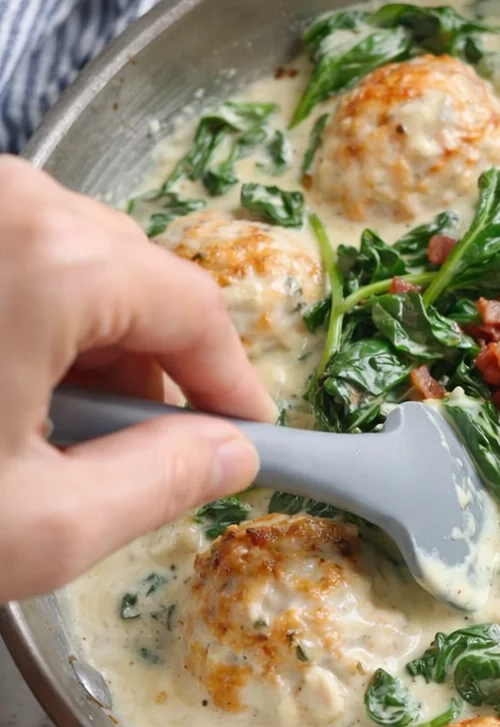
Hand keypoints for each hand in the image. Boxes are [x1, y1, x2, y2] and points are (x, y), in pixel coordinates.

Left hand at [0, 157, 276, 600]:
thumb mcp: (37, 526)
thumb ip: (157, 484)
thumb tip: (227, 456)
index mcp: (48, 259)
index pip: (192, 309)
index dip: (231, 382)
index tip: (248, 436)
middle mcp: (6, 200)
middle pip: (133, 276)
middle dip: (149, 366)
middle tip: (129, 451)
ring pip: (70, 260)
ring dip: (83, 343)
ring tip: (37, 431)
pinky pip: (14, 252)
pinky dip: (28, 317)